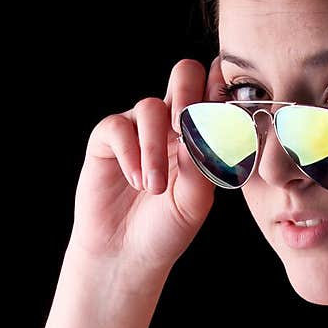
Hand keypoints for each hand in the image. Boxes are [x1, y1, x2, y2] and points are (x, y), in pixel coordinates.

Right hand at [68, 54, 225, 282]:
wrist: (128, 254)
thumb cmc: (166, 228)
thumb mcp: (196, 199)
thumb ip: (203, 161)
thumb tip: (201, 125)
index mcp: (201, 134)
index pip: (215, 92)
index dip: (220, 94)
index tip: (219, 123)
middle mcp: (171, 124)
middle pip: (184, 73)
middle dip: (188, 93)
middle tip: (185, 129)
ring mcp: (138, 128)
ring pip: (150, 107)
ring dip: (154, 148)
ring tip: (154, 188)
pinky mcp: (107, 139)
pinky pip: (118, 127)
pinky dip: (130, 154)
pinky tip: (135, 181)